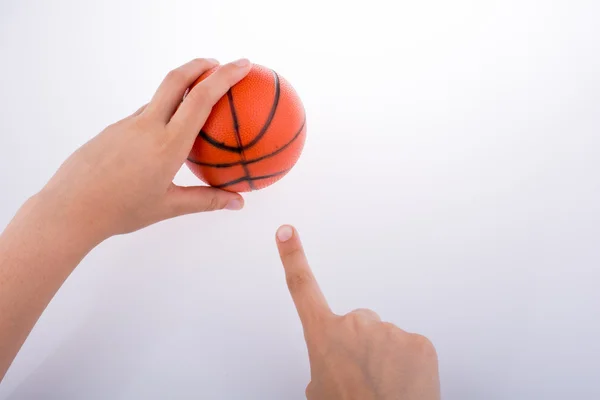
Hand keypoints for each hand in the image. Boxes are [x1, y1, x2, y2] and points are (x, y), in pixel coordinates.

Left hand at [36, 58, 251, 243]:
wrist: (70, 208)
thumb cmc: (121, 211)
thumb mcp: (168, 207)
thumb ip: (207, 200)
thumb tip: (238, 203)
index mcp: (168, 144)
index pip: (201, 99)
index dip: (225, 76)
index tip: (242, 65)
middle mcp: (147, 126)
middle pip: (176, 80)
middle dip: (201, 65)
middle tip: (219, 64)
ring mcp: (127, 125)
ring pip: (158, 99)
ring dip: (180, 91)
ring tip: (195, 103)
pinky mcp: (112, 130)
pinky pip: (142, 116)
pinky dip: (161, 115)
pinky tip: (162, 137)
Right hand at [275, 225, 440, 399]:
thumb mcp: (320, 390)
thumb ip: (323, 365)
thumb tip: (333, 369)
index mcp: (324, 335)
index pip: (302, 288)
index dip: (293, 257)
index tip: (287, 232)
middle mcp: (354, 324)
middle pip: (359, 325)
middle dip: (362, 346)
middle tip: (364, 379)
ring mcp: (388, 331)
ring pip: (387, 340)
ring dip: (386, 360)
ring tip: (384, 388)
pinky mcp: (418, 342)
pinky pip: (411, 349)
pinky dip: (410, 366)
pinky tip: (403, 386)